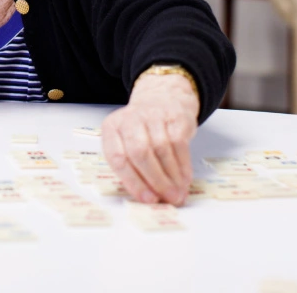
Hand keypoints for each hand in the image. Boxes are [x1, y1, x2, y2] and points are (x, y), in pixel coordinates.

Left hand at [101, 73, 198, 205]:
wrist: (163, 98)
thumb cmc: (142, 130)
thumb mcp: (127, 142)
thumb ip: (133, 168)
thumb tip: (151, 198)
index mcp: (112, 128)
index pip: (117, 157)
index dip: (133, 181)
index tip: (147, 199)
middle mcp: (130, 119)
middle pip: (140, 153)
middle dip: (156, 180)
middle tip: (168, 198)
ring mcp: (152, 115)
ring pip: (161, 150)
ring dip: (172, 177)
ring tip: (178, 194)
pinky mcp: (174, 116)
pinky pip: (179, 144)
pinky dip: (183, 166)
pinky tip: (185, 179)